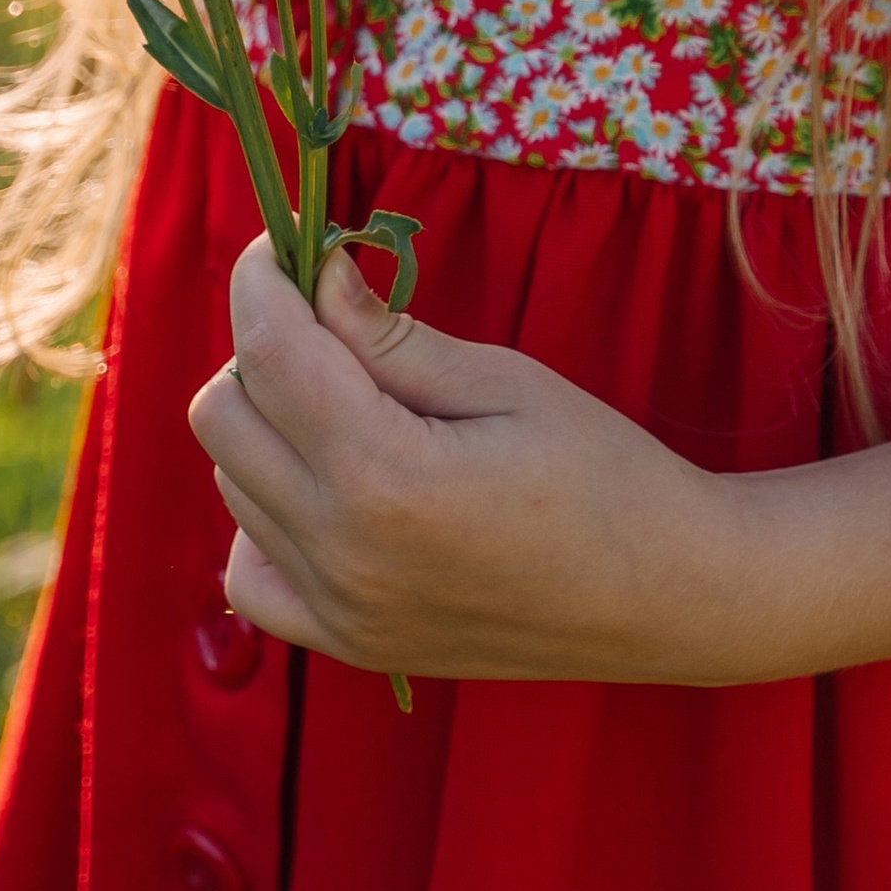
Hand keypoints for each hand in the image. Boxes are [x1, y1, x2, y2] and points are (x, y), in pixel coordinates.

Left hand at [188, 235, 745, 685]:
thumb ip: (389, 334)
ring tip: (352, 403)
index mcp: (385, 476)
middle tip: (332, 322)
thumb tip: (313, 276)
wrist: (667, 595)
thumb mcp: (502, 379)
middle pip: (223, 415)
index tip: (288, 243)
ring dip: (267, 425)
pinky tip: (327, 488)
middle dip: (262, 346)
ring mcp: (341, 612)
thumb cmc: (603, 470)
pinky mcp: (351, 647)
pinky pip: (250, 574)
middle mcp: (342, 554)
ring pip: (232, 483)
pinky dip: (265, 518)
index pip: (267, 351)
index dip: (262, 277)